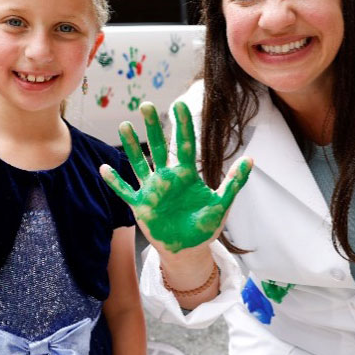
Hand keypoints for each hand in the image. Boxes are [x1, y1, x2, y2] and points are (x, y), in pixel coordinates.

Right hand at [100, 101, 251, 253]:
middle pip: (158, 147)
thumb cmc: (205, 226)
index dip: (182, 125)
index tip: (179, 104)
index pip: (184, 144)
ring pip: (139, 163)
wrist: (189, 249)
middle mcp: (167, 177)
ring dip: (131, 146)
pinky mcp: (140, 205)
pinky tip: (103, 168)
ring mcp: (152, 189)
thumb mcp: (222, 203)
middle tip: (146, 105)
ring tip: (124, 126)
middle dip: (153, 126)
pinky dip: (114, 181)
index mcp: (186, 174)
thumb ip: (233, 182)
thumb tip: (250, 159)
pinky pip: (124, 191)